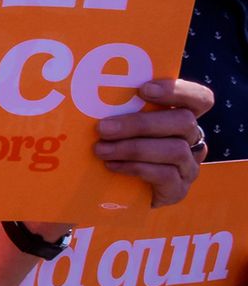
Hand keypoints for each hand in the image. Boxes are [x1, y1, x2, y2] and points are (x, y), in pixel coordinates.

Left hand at [95, 78, 213, 207]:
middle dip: (140, 123)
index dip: (177, 91)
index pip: (199, 99)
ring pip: (175, 150)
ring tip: (101, 149)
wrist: (116, 195)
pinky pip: (166, 175)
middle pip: (183, 122)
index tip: (143, 89)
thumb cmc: (115, 149)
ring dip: (133, 148)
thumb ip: (116, 109)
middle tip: (103, 128)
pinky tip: (112, 166)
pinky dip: (136, 168)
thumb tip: (87, 91)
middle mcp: (190, 140)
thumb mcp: (119, 127)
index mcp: (180, 118)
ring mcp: (188, 166)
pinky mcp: (178, 190)